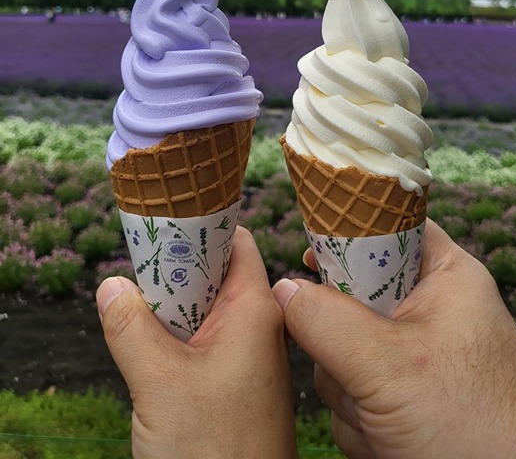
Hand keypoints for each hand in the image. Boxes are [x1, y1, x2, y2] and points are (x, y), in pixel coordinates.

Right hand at [97, 226, 297, 458]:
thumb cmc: (212, 449)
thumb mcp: (157, 380)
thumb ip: (130, 326)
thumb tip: (112, 285)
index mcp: (256, 309)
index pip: (236, 241)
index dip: (203, 226)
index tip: (166, 220)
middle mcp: (261, 327)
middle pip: (218, 274)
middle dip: (178, 269)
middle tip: (140, 265)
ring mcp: (252, 358)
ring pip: (210, 311)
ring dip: (176, 308)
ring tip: (141, 305)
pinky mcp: (240, 385)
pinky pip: (209, 343)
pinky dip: (182, 337)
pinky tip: (155, 347)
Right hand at [273, 219, 515, 458]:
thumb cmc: (475, 426)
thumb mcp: (389, 365)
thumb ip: (326, 320)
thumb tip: (281, 290)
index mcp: (443, 275)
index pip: (387, 227)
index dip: (346, 235)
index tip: (311, 257)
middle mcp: (428, 311)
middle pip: (351, 296)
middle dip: (341, 344)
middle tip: (359, 370)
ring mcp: (414, 358)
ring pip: (343, 351)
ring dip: (348, 391)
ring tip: (382, 418)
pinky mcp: (404, 398)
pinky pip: (353, 392)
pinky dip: (359, 419)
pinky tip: (385, 439)